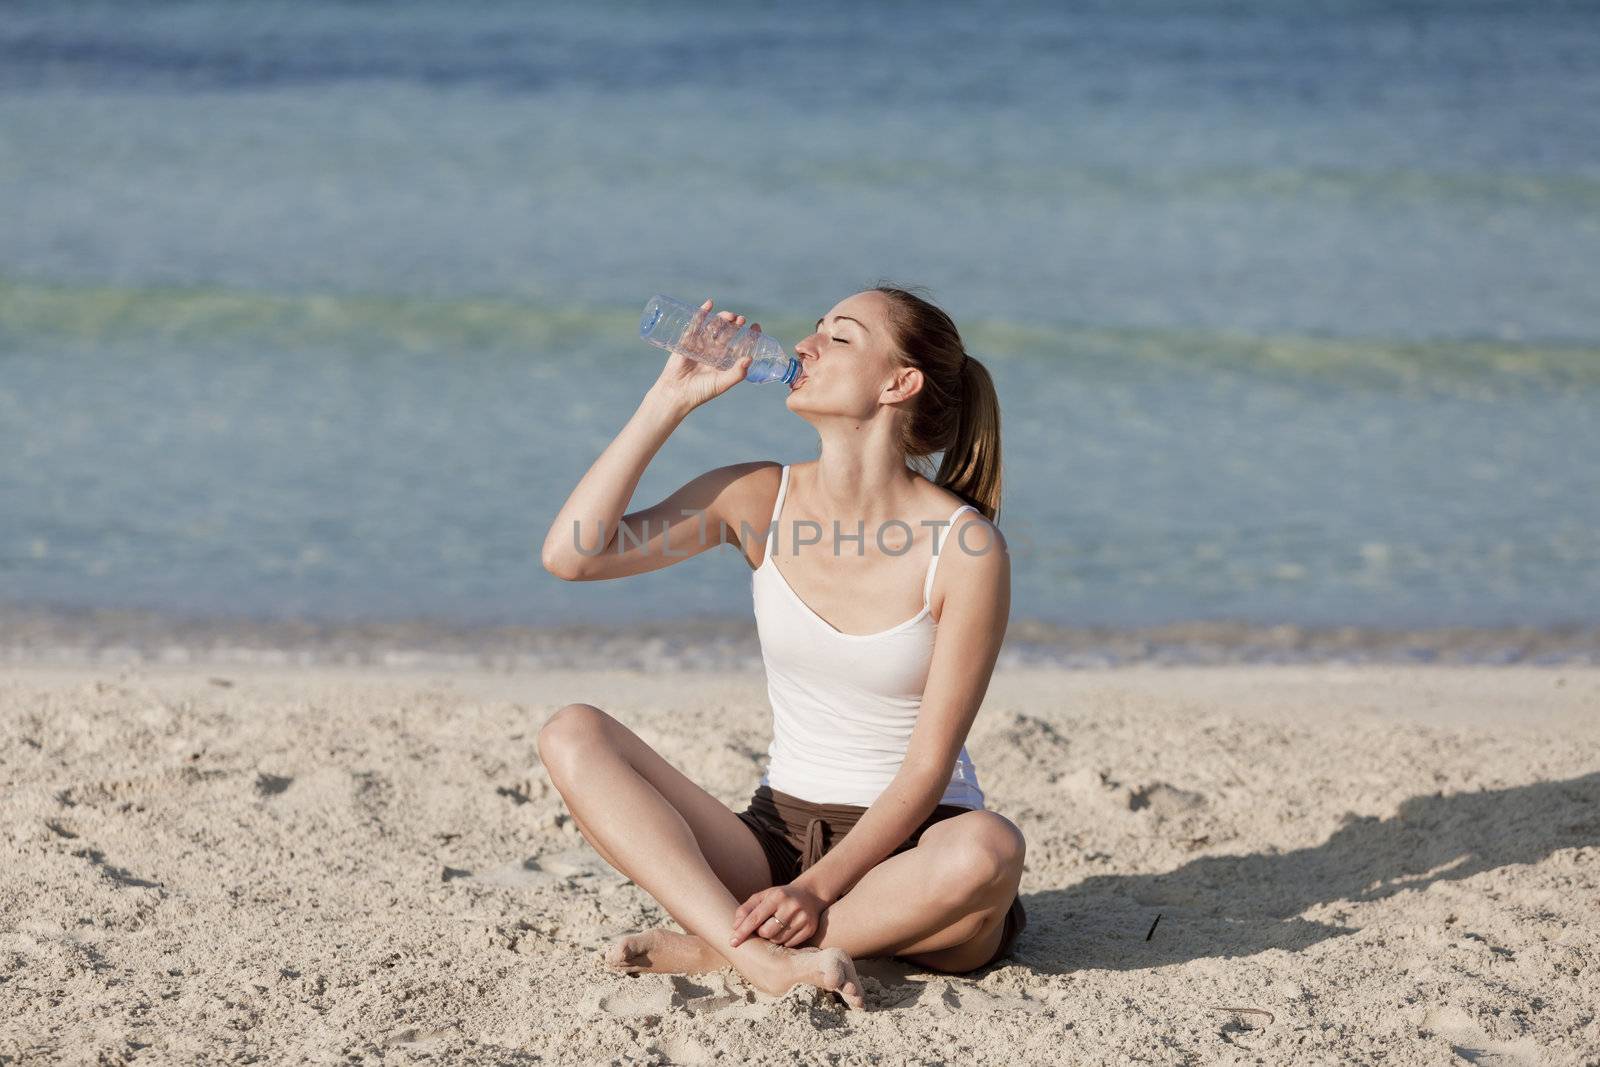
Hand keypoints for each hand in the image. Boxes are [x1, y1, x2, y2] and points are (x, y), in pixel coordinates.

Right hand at [647, 298, 756, 413]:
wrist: (677, 392)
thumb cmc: (701, 391)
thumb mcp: (722, 383)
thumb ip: (737, 373)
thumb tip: (750, 358)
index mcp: (724, 360)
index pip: (740, 344)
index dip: (749, 335)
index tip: (756, 327)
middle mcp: (714, 351)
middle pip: (728, 333)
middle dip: (735, 325)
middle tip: (741, 319)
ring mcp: (701, 344)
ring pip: (714, 326)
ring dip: (722, 318)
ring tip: (730, 316)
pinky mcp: (687, 340)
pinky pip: (696, 324)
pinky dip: (702, 313)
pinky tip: (709, 304)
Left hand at [729, 882, 826, 948]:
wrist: (810, 895)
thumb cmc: (779, 897)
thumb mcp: (763, 897)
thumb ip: (746, 909)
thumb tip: (735, 927)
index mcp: (777, 896)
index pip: (755, 917)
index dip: (742, 931)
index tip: (732, 942)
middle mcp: (791, 906)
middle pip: (766, 932)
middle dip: (761, 932)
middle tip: (765, 925)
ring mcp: (803, 918)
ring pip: (778, 940)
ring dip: (773, 937)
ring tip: (778, 925)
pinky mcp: (810, 929)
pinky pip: (789, 944)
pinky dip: (785, 941)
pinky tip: (788, 929)